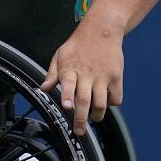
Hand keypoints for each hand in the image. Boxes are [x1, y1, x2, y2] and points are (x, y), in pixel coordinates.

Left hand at [40, 18, 124, 135]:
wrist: (102, 30)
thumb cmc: (78, 45)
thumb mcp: (60, 55)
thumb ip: (52, 74)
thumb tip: (43, 89)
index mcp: (70, 69)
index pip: (68, 85)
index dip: (67, 97)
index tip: (67, 107)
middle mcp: (87, 74)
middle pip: (85, 100)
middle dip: (81, 118)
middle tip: (79, 131)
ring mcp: (103, 76)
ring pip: (101, 103)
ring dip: (97, 115)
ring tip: (93, 117)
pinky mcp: (116, 77)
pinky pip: (116, 98)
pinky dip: (111, 104)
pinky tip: (105, 102)